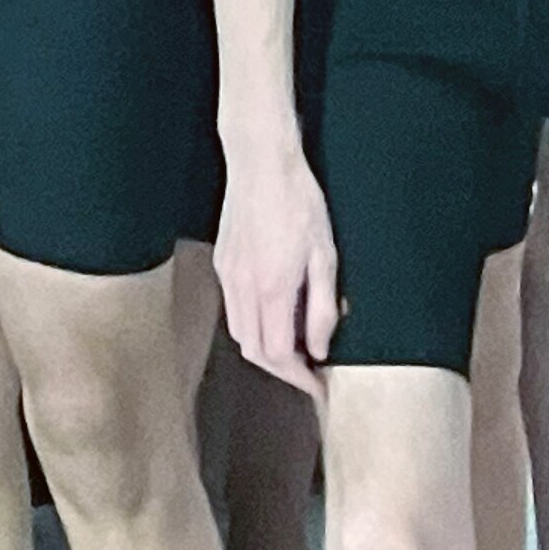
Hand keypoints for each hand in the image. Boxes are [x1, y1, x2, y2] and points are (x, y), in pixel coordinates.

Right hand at [214, 147, 338, 398]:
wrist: (261, 161)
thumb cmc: (299, 202)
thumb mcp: (325, 255)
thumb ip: (322, 306)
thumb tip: (319, 348)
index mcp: (272, 288)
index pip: (278, 354)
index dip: (300, 378)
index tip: (320, 387)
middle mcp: (243, 287)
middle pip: (253, 351)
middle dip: (282, 371)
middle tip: (311, 373)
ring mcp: (228, 274)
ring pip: (240, 332)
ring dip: (266, 350)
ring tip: (297, 347)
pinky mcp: (223, 262)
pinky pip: (234, 308)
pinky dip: (253, 325)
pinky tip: (277, 315)